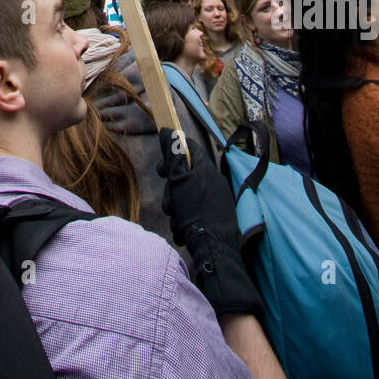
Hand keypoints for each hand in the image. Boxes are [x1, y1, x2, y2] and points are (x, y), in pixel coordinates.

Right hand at [158, 130, 262, 318]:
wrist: (214, 249)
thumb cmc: (195, 211)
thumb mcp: (179, 180)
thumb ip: (173, 155)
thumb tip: (167, 130)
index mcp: (206, 169)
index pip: (188, 148)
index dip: (171, 154)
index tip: (162, 169)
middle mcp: (213, 181)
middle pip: (185, 176)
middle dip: (172, 191)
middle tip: (170, 204)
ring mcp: (216, 200)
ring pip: (187, 197)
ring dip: (177, 209)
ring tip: (178, 221)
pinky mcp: (216, 217)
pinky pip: (195, 212)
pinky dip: (186, 221)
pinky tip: (184, 231)